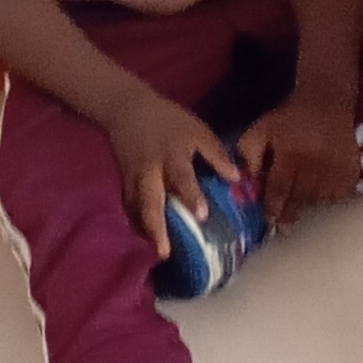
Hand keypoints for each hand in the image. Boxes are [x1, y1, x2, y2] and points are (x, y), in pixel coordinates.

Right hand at [106, 88, 245, 251]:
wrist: (126, 110)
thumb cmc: (168, 121)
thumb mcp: (197, 130)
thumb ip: (217, 155)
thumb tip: (238, 178)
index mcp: (171, 155)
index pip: (182, 178)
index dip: (191, 196)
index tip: (201, 216)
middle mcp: (150, 171)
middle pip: (150, 202)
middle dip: (157, 228)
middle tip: (165, 253)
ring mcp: (133, 179)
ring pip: (136, 209)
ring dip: (146, 231)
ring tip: (159, 253)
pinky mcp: (124, 183)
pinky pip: (130, 207)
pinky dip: (138, 223)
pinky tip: (148, 239)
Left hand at [240, 91, 361, 220]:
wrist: (327, 102)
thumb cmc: (289, 118)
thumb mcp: (261, 129)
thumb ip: (250, 154)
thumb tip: (249, 181)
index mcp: (291, 154)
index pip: (280, 188)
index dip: (273, 206)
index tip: (269, 219)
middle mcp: (315, 164)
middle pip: (301, 198)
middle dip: (290, 214)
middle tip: (283, 226)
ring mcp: (336, 169)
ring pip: (321, 200)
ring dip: (310, 209)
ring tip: (301, 214)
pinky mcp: (351, 170)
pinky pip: (340, 195)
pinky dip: (330, 201)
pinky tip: (321, 202)